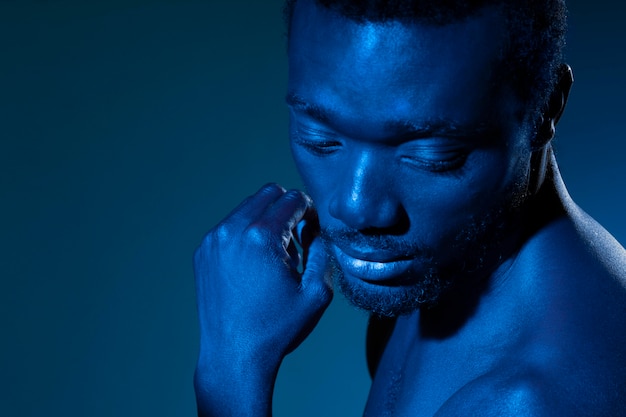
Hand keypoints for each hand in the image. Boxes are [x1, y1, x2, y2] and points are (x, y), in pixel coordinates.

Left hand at [193, 183, 332, 377]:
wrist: (234, 355)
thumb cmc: (277, 328)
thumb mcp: (317, 292)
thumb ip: (323, 251)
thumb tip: (315, 229)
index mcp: (262, 236)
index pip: (294, 198)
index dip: (310, 211)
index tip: (312, 232)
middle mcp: (233, 230)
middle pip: (269, 193)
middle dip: (287, 209)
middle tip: (296, 240)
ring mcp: (214, 240)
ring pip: (247, 208)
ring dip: (266, 221)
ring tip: (274, 256)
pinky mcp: (203, 252)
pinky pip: (230, 227)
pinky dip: (246, 234)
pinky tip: (254, 265)